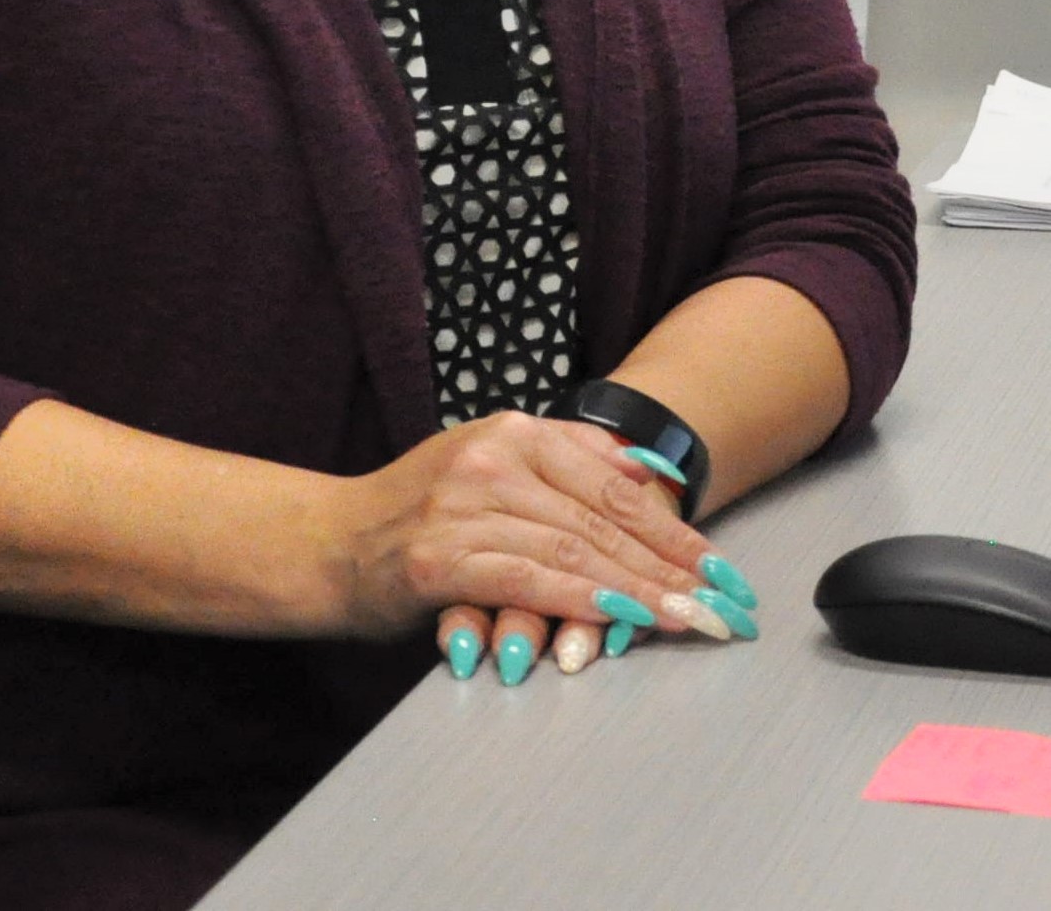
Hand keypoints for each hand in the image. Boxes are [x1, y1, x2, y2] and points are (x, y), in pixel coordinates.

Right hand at [332, 413, 747, 675]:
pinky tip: (622, 617)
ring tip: (691, 619)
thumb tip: (645, 475)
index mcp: (515, 431)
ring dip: (642, 591)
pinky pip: (530, 579)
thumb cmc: (416, 515)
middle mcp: (495, 458)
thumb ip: (563, 466)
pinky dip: (582, 599)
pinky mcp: (442, 557)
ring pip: (577, 549)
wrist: (327, 544)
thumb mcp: (492, 466)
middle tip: (723, 603)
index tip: (719, 565)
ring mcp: (466, 506)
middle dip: (674, 566)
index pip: (615, 484)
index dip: (674, 528)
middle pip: (605, 518)